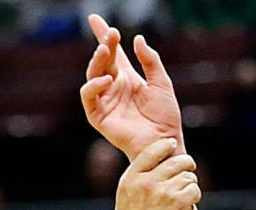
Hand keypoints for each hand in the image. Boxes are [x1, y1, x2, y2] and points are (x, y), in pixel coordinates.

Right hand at [81, 14, 181, 160]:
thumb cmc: (166, 117)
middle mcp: (113, 88)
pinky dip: (94, 86)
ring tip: (105, 50)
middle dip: (104, 45)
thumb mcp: (162, 84)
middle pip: (103, 61)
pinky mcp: (99, 116)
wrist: (165, 143)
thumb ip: (151, 62)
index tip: (96, 19)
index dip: (104, 37)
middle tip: (110, 33)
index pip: (112, 54)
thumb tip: (138, 39)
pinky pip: (89, 97)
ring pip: (93, 75)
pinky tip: (107, 79)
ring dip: (97, 61)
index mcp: (127, 79)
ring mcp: (105, 101)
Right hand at [114, 138, 200, 209]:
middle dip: (186, 163)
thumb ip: (138, 180)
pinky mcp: (180, 203)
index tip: (171, 144)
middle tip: (189, 168)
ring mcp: (164, 191)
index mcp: (130, 179)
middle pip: (175, 161)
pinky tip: (188, 203)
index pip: (150, 152)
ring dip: (190, 183)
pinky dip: (194, 195)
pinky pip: (194, 189)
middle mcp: (147, 182)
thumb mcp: (125, 199)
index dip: (164, 146)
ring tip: (184, 195)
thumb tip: (155, 166)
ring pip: (188, 176)